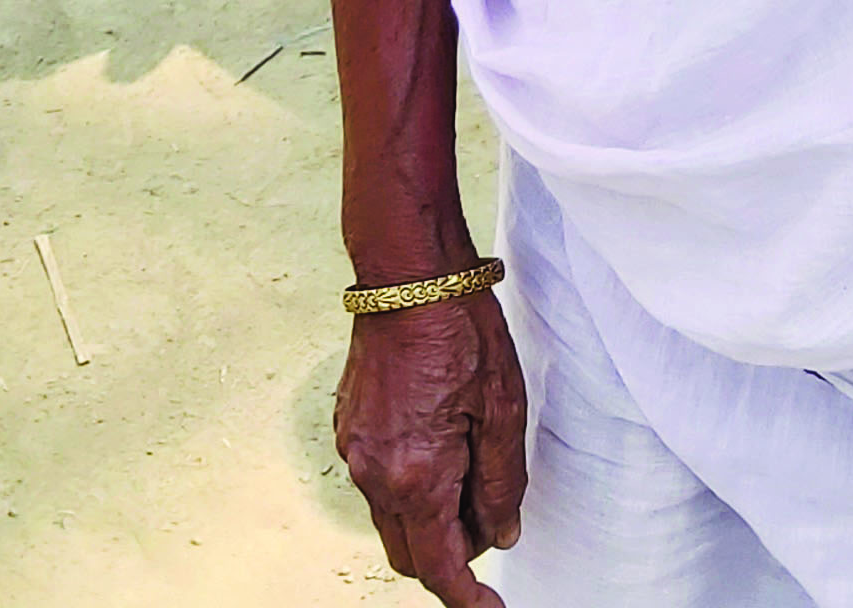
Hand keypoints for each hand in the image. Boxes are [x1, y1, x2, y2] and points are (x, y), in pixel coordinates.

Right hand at [336, 296, 526, 604]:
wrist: (407, 277)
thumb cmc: (461, 332)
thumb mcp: (503, 410)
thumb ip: (502, 484)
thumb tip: (501, 535)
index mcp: (415, 477)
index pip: (439, 567)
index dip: (467, 598)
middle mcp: (374, 474)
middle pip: (410, 553)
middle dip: (451, 556)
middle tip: (491, 521)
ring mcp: (354, 451)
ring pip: (392, 519)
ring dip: (430, 518)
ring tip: (471, 468)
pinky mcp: (348, 427)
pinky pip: (377, 482)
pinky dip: (409, 485)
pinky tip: (441, 443)